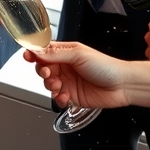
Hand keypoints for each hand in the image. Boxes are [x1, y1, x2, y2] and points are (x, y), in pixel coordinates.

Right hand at [26, 42, 149, 108]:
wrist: (122, 86)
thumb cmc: (106, 66)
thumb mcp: (78, 55)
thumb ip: (56, 54)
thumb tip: (37, 50)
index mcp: (66, 53)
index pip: (44, 52)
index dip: (34, 54)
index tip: (27, 56)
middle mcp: (65, 67)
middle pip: (43, 69)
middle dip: (42, 72)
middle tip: (48, 73)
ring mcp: (68, 82)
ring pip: (48, 85)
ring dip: (50, 86)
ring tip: (59, 86)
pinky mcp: (72, 97)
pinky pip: (57, 99)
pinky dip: (58, 98)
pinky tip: (66, 96)